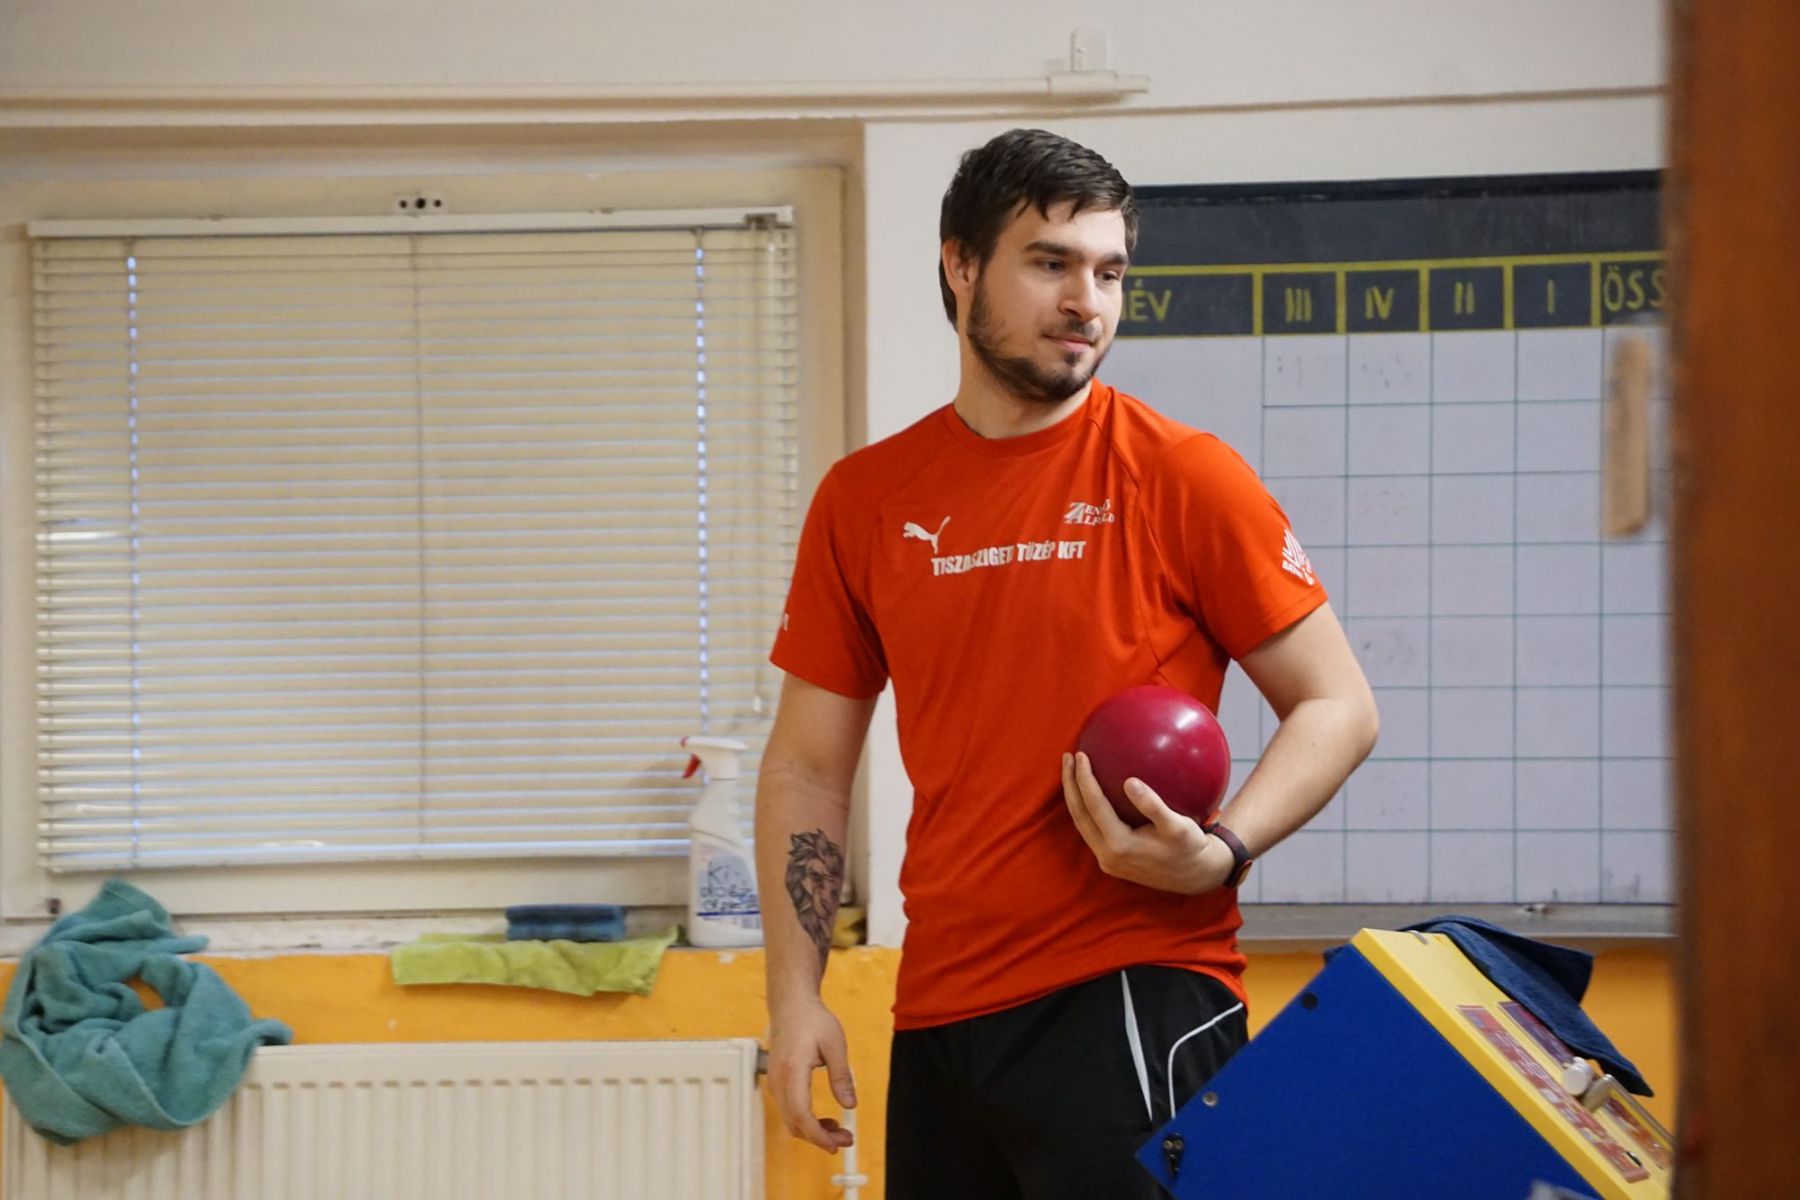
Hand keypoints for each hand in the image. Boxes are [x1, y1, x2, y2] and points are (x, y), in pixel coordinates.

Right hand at [767, 998, 856, 1152]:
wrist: (791, 1004)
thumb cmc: (812, 1020)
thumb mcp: (835, 1044)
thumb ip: (842, 1076)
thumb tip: (849, 1104)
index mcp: (792, 1071)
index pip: (800, 1113)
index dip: (817, 1134)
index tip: (835, 1143)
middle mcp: (779, 1081)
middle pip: (794, 1123)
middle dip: (819, 1138)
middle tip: (845, 1140)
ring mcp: (775, 1082)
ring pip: (790, 1119)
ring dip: (812, 1131)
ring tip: (838, 1131)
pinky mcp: (778, 1082)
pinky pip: (789, 1110)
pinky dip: (805, 1120)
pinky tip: (824, 1119)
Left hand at [1062, 751, 1235, 894]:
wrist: (1194, 876)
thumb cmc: (1189, 848)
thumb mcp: (1178, 826)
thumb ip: (1153, 805)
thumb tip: (1129, 782)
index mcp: (1120, 845)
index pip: (1094, 806)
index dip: (1084, 779)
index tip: (1080, 754)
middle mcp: (1107, 855)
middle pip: (1079, 814)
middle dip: (1070, 784)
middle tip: (1067, 756)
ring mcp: (1106, 860)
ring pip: (1081, 823)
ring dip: (1074, 796)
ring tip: (1072, 769)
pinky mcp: (1110, 860)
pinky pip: (1091, 829)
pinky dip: (1086, 807)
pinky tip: (1089, 790)